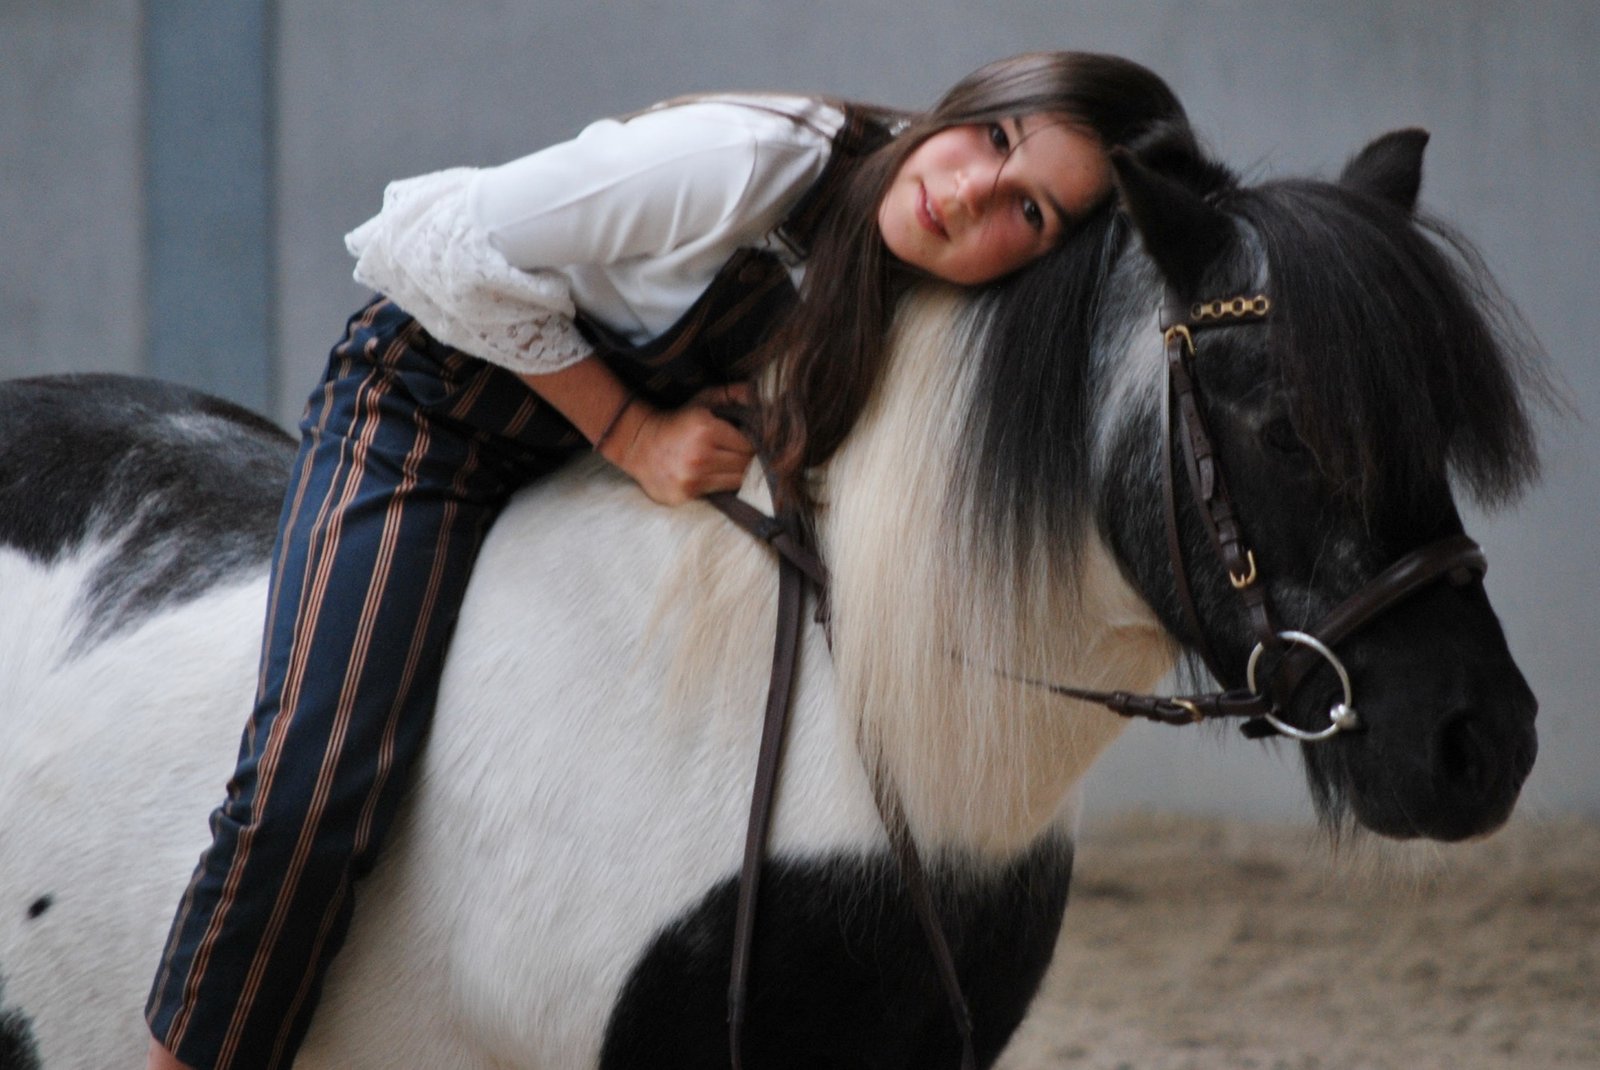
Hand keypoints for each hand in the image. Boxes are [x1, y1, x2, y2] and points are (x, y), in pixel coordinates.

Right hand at [600, 398, 754, 505]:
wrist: (638, 444)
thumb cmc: (678, 421)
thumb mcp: (703, 400)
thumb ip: (733, 394)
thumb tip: (760, 394)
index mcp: (706, 429)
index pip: (749, 444)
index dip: (752, 441)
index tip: (746, 439)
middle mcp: (700, 456)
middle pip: (745, 464)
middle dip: (746, 458)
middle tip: (737, 452)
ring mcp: (692, 478)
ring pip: (736, 481)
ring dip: (735, 472)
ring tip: (725, 463)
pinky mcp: (686, 494)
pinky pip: (719, 492)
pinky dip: (720, 483)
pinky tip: (712, 473)